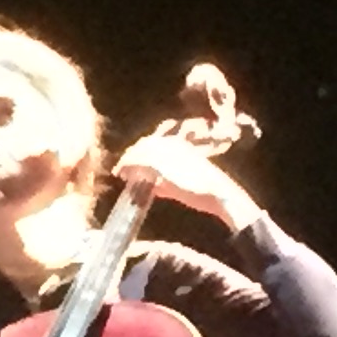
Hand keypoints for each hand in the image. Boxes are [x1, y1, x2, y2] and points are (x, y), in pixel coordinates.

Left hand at [113, 133, 263, 233]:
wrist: (216, 193)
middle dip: (131, 155)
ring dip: (127, 161)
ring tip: (120, 172)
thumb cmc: (204, 192)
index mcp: (180, 144)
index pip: (153, 142)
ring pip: (139, 152)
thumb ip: (166, 182)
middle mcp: (172, 143)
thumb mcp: (183, 183)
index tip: (131, 162)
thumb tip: (153, 185)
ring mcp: (166, 151)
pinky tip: (122, 175)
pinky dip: (127, 167)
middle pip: (144, 144)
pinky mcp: (161, 162)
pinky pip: (138, 161)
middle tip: (121, 168)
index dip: (140, 151)